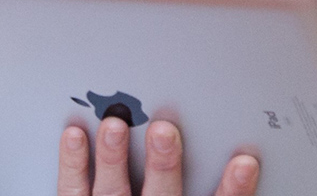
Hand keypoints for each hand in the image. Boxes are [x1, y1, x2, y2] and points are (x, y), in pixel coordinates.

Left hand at [58, 118, 258, 195]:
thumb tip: (239, 178)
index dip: (233, 190)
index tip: (244, 165)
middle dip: (162, 165)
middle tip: (163, 133)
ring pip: (112, 191)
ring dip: (113, 159)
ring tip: (113, 127)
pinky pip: (72, 190)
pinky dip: (73, 164)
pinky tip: (73, 137)